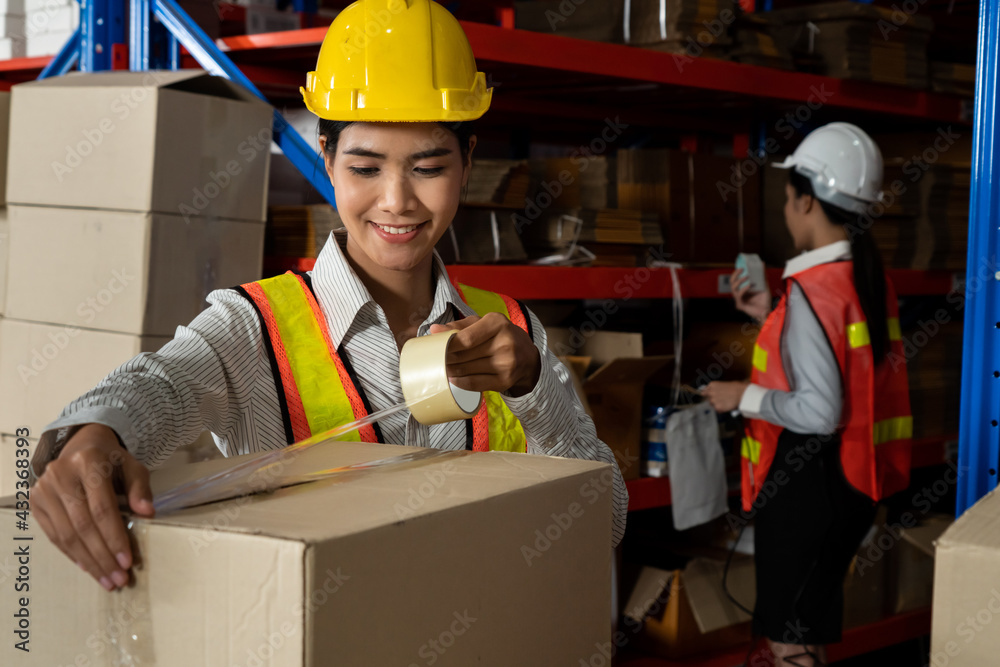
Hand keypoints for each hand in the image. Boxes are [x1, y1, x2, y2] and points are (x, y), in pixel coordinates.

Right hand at [32, 424, 153, 590]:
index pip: (102, 508)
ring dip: (88, 562)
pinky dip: (72, 555)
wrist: (80, 446)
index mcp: (88, 462)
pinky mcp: (35, 503)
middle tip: (119, 578)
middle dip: (102, 556)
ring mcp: (43, 489)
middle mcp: (60, 475)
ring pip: (66, 535)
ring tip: (106, 580)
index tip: (127, 562)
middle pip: (83, 525)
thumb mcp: (133, 467)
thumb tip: (148, 513)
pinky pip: (54, 535)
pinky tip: (89, 567)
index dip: (114, 537)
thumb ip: (140, 488)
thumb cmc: (111, 461)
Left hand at [429, 313, 540, 396]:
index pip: (466, 338)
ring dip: (451, 370)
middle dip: (446, 358)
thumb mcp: (483, 323)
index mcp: (497, 323)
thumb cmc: (500, 336)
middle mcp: (504, 343)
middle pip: (465, 355)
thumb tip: (434, 330)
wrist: (527, 357)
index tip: (437, 348)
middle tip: (435, 360)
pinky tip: (453, 379)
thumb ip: (459, 326)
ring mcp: (506, 364)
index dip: (448, 345)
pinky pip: (476, 384)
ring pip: (468, 370)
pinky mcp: (505, 381)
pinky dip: (461, 382)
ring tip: (441, 368)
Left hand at [702, 381, 749, 412]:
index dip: (707, 394)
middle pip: (708, 399)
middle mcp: (710, 392)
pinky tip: (727, 406)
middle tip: (721, 400)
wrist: (743, 393)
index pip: (704, 392)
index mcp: (712, 385)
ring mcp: (713, 400)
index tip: (710, 396)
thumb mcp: (724, 384)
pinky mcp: (717, 407)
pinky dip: (722, 409)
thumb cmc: (737, 387)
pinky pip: (718, 410)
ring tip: (726, 403)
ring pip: (713, 405)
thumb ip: (717, 388)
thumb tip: (716, 392)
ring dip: (717, 405)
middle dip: (713, 400)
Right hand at [732, 268, 770, 322]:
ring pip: (733, 288)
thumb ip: (762, 275)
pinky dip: (744, 289)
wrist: (768, 312)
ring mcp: (738, 300)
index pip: (735, 280)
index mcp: (742, 290)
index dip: (736, 272)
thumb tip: (762, 263)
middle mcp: (739, 294)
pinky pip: (739, 296)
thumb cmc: (765, 300)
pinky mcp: (740, 305)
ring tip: (747, 276)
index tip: (742, 266)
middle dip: (735, 274)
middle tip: (742, 269)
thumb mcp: (764, 285)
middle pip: (731, 283)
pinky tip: (749, 285)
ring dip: (739, 281)